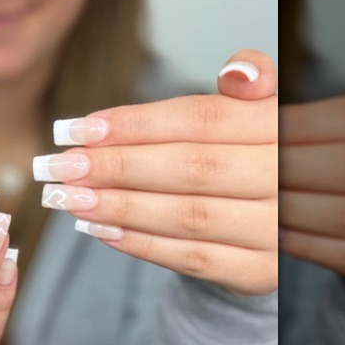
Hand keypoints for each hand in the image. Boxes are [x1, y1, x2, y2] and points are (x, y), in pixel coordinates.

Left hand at [33, 50, 277, 294]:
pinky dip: (142, 244)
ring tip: (68, 197)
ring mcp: (276, 231)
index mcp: (281, 128)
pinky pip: (193, 259)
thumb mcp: (255, 116)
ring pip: (188, 216)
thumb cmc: (250, 160)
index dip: (136, 123)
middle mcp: (284, 179)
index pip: (202, 120)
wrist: (281, 226)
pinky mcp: (260, 272)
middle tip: (59, 166)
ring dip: (119, 206)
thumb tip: (237, 71)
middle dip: (117, 166)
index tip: (80, 129)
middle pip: (191, 168)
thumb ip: (242, 89)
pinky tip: (100, 229)